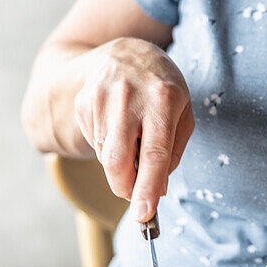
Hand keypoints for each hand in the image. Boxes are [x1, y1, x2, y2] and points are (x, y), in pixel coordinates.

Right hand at [73, 37, 193, 219]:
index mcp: (163, 99)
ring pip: (104, 155)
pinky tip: (117, 126)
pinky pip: (94, 143)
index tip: (143, 214)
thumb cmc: (162, 88)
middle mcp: (128, 97)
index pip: (154, 153)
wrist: (126, 52)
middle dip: (125, 188)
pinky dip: (107, 147)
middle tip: (136, 195)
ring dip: (119, 163)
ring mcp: (100, 98)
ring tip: (132, 138)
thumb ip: (174, 151)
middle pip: (118, 161)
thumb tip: (159, 190)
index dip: (148, 188)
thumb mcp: (183, 111)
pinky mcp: (83, 103)